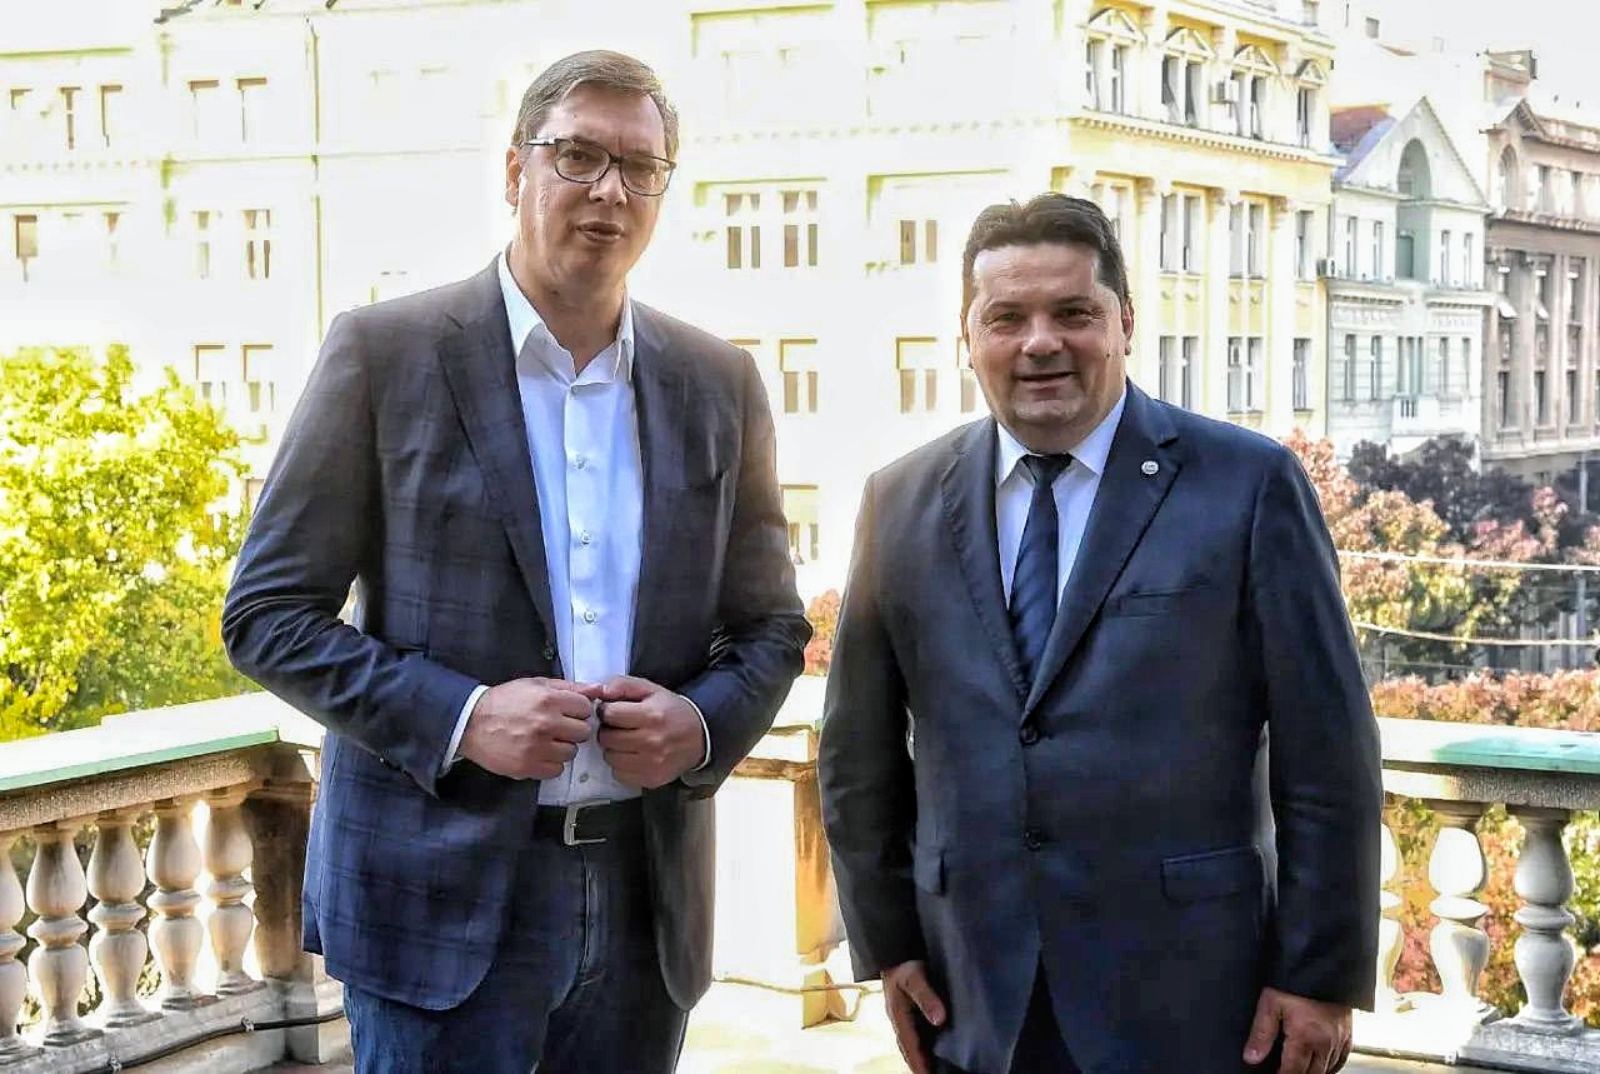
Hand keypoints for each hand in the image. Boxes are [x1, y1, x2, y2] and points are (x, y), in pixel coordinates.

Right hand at [458, 677, 597, 779]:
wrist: (471, 723)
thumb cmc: (505, 701)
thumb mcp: (536, 685)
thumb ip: (569, 687)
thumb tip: (598, 689)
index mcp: (549, 700)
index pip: (586, 708)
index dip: (577, 710)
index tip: (566, 711)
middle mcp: (546, 724)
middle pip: (583, 732)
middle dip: (572, 729)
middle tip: (556, 727)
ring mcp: (537, 747)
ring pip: (571, 752)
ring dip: (562, 747)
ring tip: (545, 740)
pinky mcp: (528, 767)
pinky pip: (557, 770)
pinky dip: (551, 763)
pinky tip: (539, 753)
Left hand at [593, 675, 706, 788]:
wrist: (699, 737)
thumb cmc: (671, 711)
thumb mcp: (650, 689)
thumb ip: (623, 684)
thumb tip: (601, 692)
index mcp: (651, 716)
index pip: (610, 714)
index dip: (607, 711)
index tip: (613, 711)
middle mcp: (651, 741)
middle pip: (607, 738)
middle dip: (608, 730)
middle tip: (620, 727)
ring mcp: (651, 763)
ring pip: (610, 758)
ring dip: (613, 749)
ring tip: (627, 741)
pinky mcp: (651, 779)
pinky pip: (619, 774)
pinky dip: (621, 765)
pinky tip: (633, 755)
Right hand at [882, 960, 945, 1073]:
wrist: (895, 950)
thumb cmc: (904, 965)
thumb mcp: (914, 977)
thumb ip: (926, 997)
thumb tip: (939, 1019)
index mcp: (899, 1017)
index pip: (910, 1047)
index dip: (920, 1064)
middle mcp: (900, 1022)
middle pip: (910, 1050)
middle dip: (921, 1065)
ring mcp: (904, 1020)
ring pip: (914, 1044)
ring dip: (923, 1057)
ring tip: (938, 1069)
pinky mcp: (911, 1014)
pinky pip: (918, 1036)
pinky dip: (926, 1047)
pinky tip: (937, 1051)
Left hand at [1243, 986, 1351, 1073]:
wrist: (1323, 962)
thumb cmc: (1296, 980)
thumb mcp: (1271, 1002)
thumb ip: (1261, 1033)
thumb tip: (1251, 1058)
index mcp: (1305, 1038)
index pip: (1292, 1072)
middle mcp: (1325, 1043)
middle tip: (1284, 1071)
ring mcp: (1339, 1038)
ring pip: (1327, 1069)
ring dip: (1314, 1073)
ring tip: (1299, 1070)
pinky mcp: (1348, 1031)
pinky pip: (1342, 1059)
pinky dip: (1332, 1066)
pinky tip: (1322, 1066)